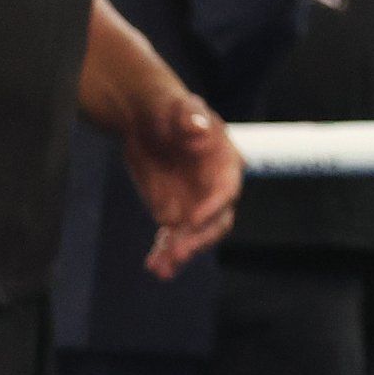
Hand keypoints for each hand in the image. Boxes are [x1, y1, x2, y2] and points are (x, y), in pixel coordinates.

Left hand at [121, 84, 244, 275]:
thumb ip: (189, 117)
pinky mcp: (174, 213)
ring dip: (180, 253)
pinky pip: (172, 238)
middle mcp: (213, 187)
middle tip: (178, 253)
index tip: (193, 220)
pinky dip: (164, 253)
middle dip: (199, 239)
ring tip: (161, 267)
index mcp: (224, 162)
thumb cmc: (168, 107)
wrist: (146, 121)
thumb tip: (199, 130)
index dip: (213, 207)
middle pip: (217, 221)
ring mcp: (195, 203)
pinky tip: (153, 266)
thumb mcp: (177, 107)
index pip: (227, 190)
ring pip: (194, 236)